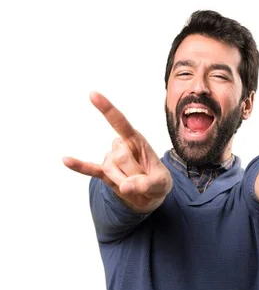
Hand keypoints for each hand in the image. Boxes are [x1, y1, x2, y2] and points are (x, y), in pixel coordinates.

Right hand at [63, 92, 172, 211]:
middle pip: (120, 157)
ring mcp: (111, 159)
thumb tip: (125, 187)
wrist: (150, 195)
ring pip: (111, 170)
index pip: (120, 122)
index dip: (107, 109)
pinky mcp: (104, 173)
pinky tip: (66, 160)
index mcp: (137, 140)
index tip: (92, 94)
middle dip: (133, 173)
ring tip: (134, 184)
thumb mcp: (161, 184)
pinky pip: (90, 169)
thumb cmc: (158, 182)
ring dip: (124, 181)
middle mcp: (121, 146)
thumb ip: (146, 184)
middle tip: (144, 180)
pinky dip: (79, 166)